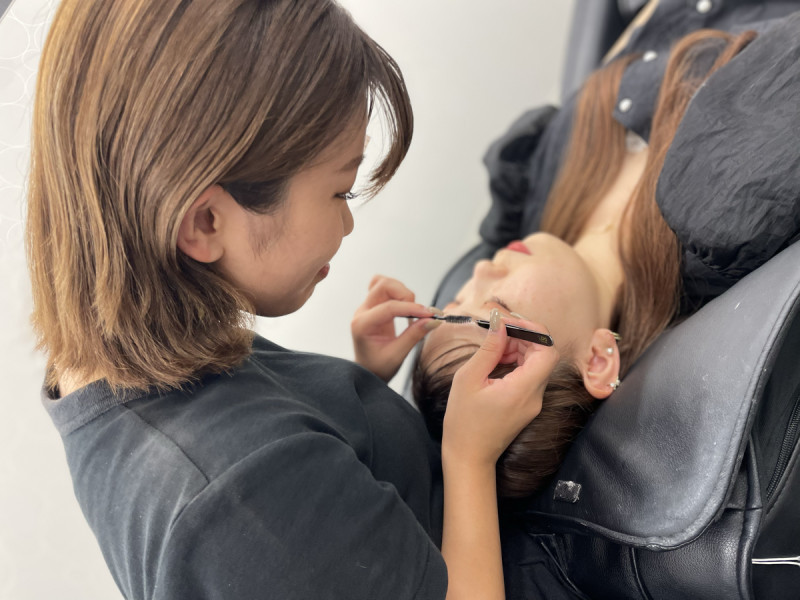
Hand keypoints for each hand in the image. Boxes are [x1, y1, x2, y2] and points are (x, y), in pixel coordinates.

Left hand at [351, 275, 437, 381]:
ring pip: (385, 283)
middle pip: (384, 285)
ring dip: (403, 292)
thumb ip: (414, 336)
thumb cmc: (378, 367)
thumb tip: (432, 320)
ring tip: (412, 311)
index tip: (430, 314)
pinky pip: (384, 288)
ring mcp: (367, 307)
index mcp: (363, 325)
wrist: (367, 371)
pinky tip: (405, 306)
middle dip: (406, 295)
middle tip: (419, 312)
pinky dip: (398, 292)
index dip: (412, 308)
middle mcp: (362, 312)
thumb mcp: (397, 356)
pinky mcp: (375, 306)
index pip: (389, 307)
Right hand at [442, 310, 558, 466]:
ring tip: (492, 347)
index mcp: (523, 389)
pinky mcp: (527, 404)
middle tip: (497, 331)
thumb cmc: (463, 422)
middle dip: (523, 336)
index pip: (548, 350)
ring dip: (518, 348)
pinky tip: (496, 361)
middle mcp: (535, 395)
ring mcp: (533, 401)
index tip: (509, 322)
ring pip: (536, 363)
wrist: (469, 456)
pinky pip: (529, 374)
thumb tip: (500, 323)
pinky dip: (516, 361)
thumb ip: (488, 349)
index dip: (533, 330)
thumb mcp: (468, 379)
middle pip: (544, 354)